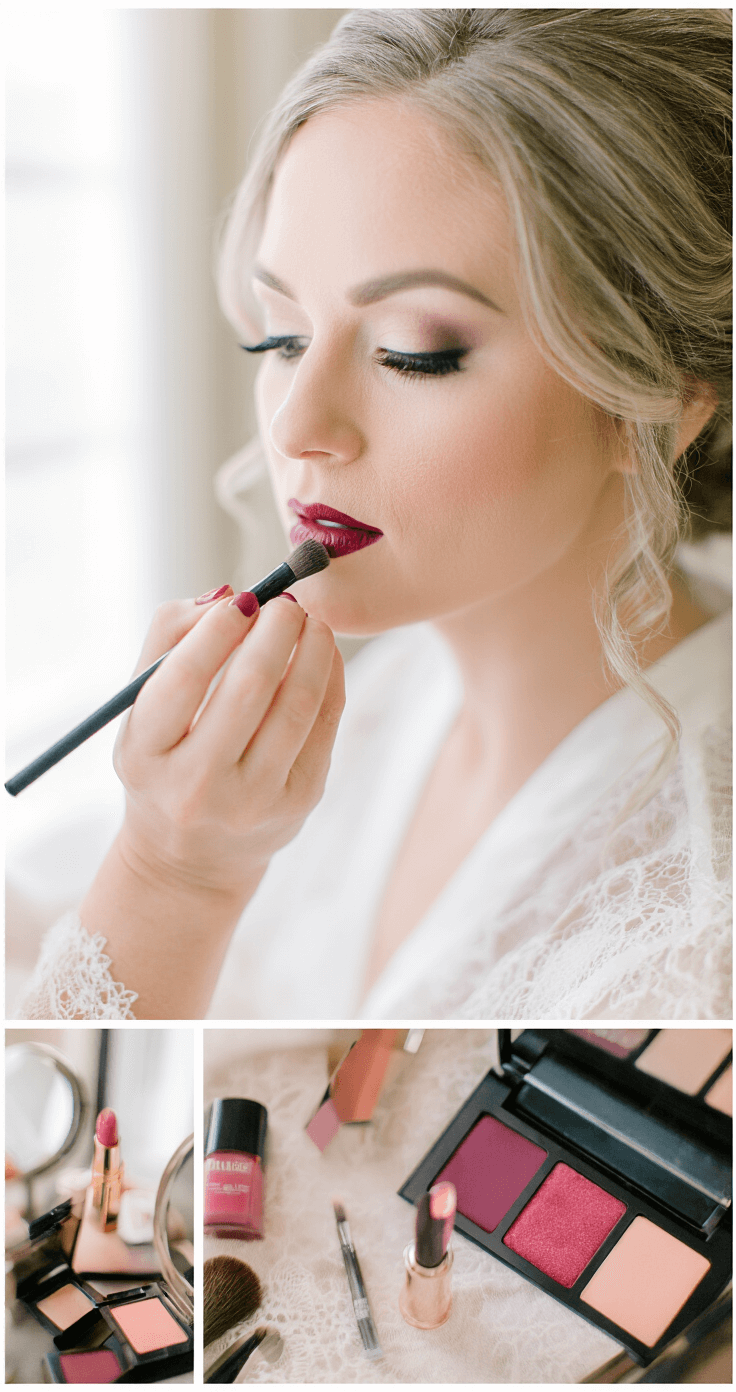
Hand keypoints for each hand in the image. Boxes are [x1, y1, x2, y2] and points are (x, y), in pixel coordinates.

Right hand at [112, 588, 344, 903]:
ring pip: (297, 706)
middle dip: (276, 631)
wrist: (191, 857)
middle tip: (288, 602)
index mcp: (145, 756)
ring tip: (311, 622)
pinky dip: (330, 678)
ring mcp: (253, 801)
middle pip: (248, 688)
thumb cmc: (165, 760)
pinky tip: (324, 654)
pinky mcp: (298, 802)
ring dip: (313, 649)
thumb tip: (227, 597)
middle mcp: (196, 786)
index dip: (218, 629)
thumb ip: (169, 640)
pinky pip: (324, 725)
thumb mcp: (142, 711)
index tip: (243, 599)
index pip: (183, 679)